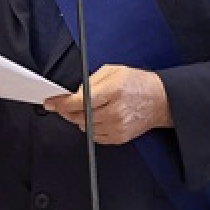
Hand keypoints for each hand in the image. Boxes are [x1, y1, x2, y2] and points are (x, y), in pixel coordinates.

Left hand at [43, 65, 171, 144]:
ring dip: (80, 118)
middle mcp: (114, 111)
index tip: (50, 103)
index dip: (61, 103)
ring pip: (84, 127)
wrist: (159, 101)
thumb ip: (90, 81)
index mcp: (113, 90)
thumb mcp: (113, 71)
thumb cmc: (137, 84)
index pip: (78, 101)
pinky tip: (99, 117)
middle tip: (67, 104)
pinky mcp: (119, 137)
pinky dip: (91, 127)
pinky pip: (94, 136)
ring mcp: (117, 126)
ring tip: (91, 108)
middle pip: (78, 116)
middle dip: (68, 110)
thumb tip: (74, 94)